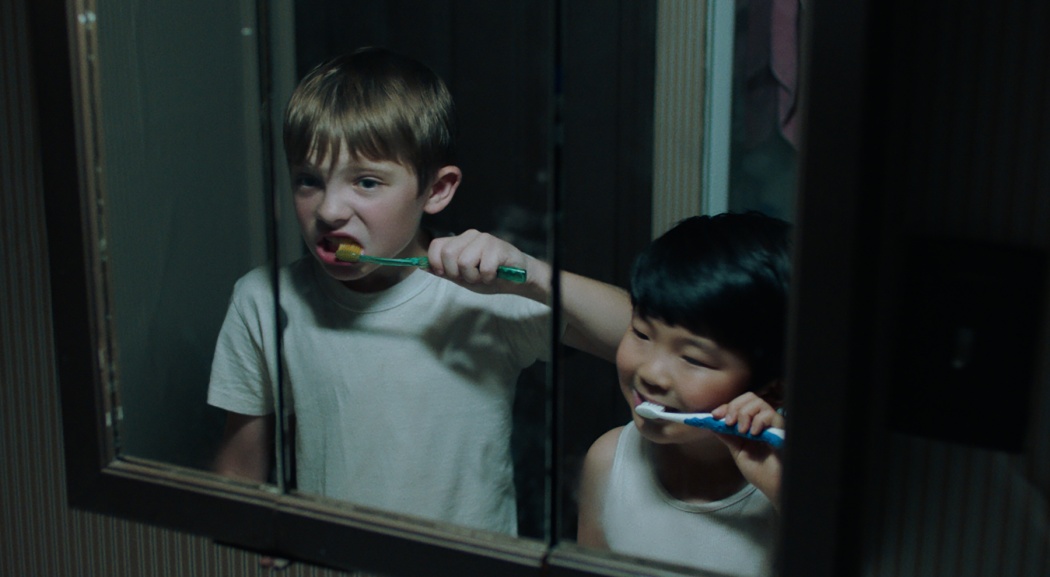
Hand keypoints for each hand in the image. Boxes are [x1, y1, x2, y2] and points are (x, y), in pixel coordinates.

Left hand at [426, 229, 531, 293]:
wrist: (517, 278)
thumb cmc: (489, 276)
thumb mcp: (462, 277)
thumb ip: (444, 271)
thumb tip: (421, 266)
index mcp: (459, 241)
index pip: (436, 246)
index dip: (437, 264)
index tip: (447, 275)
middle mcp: (470, 235)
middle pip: (448, 254)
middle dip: (457, 273)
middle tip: (470, 277)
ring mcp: (484, 239)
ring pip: (464, 262)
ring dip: (474, 277)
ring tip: (484, 276)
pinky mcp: (498, 246)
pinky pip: (484, 268)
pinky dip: (488, 278)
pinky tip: (495, 275)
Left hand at [711, 392, 784, 506]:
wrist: (775, 488)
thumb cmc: (761, 473)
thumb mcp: (739, 452)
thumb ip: (728, 436)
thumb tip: (712, 423)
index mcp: (752, 425)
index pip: (740, 405)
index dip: (726, 406)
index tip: (715, 415)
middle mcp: (763, 422)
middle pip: (749, 398)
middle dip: (734, 407)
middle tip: (729, 422)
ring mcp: (773, 425)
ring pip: (759, 402)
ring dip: (745, 413)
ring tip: (743, 431)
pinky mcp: (782, 430)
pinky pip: (770, 415)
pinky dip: (758, 421)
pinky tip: (754, 434)